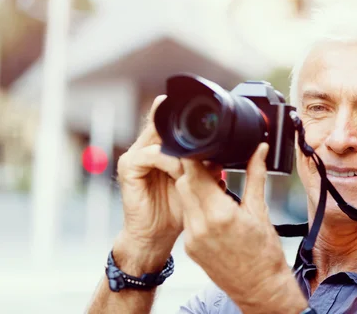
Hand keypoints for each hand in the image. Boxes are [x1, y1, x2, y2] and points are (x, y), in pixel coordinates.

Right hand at [114, 95, 220, 269]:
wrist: (156, 236)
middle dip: (188, 132)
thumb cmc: (176, 210)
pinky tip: (181, 172)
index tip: (211, 123)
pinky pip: (151, 154)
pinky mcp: (128, 166)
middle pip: (167, 125)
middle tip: (208, 136)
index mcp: (161, 148)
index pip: (174, 123)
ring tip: (198, 163)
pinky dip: (170, 162)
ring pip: (161, 137)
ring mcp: (135, 155)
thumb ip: (205, 164)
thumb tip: (228, 151)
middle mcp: (146, 147)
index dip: (190, 120)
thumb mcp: (197, 182)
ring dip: (182, 150)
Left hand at [176, 143, 306, 313]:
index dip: (194, 156)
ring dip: (193, 185)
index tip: (201, 145)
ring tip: (212, 181)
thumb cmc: (264, 255)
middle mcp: (201, 226)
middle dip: (193, 168)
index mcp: (220, 214)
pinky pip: (187, 216)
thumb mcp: (261, 210)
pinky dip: (195, 204)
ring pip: (183, 198)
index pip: (194, 173)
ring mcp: (192, 238)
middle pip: (184, 183)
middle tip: (209, 160)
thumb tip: (260, 150)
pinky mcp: (190, 247)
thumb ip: (256, 175)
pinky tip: (211, 203)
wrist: (260, 289)